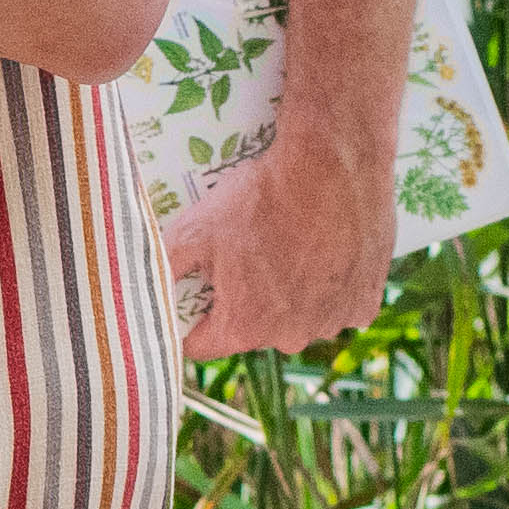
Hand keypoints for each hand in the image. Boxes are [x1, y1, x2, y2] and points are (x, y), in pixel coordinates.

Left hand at [163, 143, 398, 362]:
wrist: (332, 164)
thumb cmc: (262, 198)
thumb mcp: (196, 229)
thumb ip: (164, 266)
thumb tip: (142, 289)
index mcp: (244, 328)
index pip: (200, 344)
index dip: (190, 318)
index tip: (192, 294)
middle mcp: (291, 338)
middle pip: (252, 329)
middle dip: (243, 299)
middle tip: (246, 253)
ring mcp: (334, 322)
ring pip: (298, 317)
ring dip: (290, 293)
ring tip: (287, 248)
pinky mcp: (366, 302)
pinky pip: (337, 303)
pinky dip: (329, 285)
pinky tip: (323, 252)